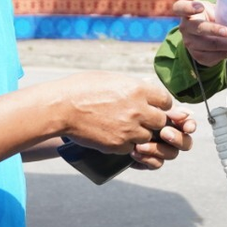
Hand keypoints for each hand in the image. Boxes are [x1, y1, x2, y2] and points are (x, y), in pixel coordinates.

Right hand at [57, 73, 192, 164]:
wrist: (60, 108)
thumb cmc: (82, 88)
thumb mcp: (112, 78)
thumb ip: (133, 86)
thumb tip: (146, 88)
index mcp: (138, 89)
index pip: (166, 101)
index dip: (160, 105)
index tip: (153, 106)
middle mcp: (138, 110)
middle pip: (161, 121)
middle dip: (152, 121)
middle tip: (140, 119)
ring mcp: (129, 130)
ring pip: (148, 137)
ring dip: (140, 134)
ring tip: (124, 128)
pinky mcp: (118, 145)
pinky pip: (132, 148)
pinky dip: (126, 144)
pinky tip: (114, 136)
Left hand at [130, 108, 196, 169]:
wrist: (111, 123)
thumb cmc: (128, 108)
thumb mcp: (145, 102)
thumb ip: (166, 107)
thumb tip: (185, 112)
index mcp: (172, 120)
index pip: (188, 124)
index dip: (190, 126)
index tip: (187, 127)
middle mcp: (170, 136)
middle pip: (185, 142)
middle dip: (177, 138)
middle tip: (164, 132)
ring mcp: (161, 149)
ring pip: (171, 154)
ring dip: (158, 149)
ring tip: (141, 145)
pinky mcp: (150, 160)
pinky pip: (157, 164)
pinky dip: (147, 159)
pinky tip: (135, 152)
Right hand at [171, 0, 226, 67]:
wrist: (206, 37)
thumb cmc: (210, 18)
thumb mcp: (211, 9)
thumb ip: (220, 7)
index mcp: (186, 12)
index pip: (181, 7)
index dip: (189, 7)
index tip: (201, 7)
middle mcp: (185, 28)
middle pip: (199, 29)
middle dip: (214, 30)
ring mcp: (191, 44)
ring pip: (212, 45)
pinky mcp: (200, 57)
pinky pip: (218, 56)